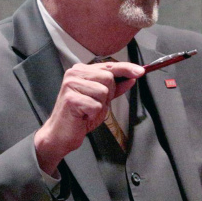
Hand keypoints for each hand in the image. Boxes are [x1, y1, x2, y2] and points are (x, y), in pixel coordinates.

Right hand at [33, 60, 143, 174]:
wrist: (61, 134)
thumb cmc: (80, 117)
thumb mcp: (102, 101)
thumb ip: (115, 89)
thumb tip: (131, 78)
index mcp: (82, 71)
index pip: (109, 66)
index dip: (126, 68)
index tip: (141, 71)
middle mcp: (75, 73)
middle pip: (108, 78)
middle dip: (108, 94)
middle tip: (94, 104)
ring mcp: (71, 84)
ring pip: (103, 91)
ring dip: (100, 105)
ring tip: (87, 110)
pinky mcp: (71, 98)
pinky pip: (96, 106)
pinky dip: (93, 114)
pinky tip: (83, 116)